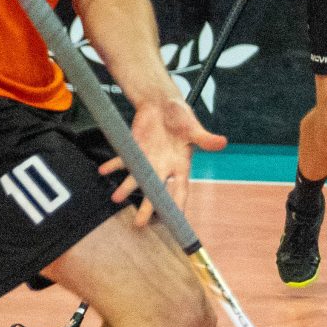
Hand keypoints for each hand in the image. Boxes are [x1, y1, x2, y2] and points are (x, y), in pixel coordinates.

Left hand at [104, 95, 227, 224]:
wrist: (161, 102)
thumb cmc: (181, 115)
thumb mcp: (193, 127)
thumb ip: (205, 138)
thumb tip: (223, 142)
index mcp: (181, 165)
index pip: (180, 189)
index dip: (178, 205)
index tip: (175, 220)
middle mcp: (163, 167)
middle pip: (155, 191)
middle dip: (148, 207)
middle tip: (140, 223)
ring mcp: (147, 160)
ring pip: (136, 178)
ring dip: (126, 187)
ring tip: (116, 197)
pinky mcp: (134, 150)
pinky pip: (122, 160)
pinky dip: (113, 165)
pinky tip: (103, 170)